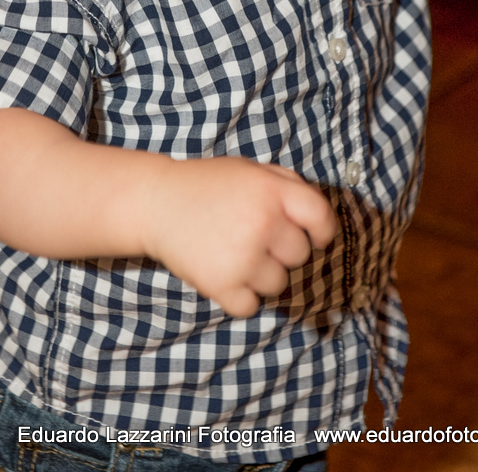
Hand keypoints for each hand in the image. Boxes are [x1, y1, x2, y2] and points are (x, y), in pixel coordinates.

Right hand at [142, 156, 336, 316]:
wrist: (156, 202)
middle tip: (252, 236)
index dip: (321, 231)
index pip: (321, 218)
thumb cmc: (209, 185)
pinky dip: (240, 296)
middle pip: (300, 255)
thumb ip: (288, 186)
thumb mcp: (251, 170)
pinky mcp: (221, 284)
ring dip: (261, 275)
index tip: (313, 237)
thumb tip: (320, 221)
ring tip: (233, 252)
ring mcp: (242, 256)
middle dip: (282, 249)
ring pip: (278, 284)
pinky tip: (223, 271)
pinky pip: (251, 306)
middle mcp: (262, 222)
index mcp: (272, 190)